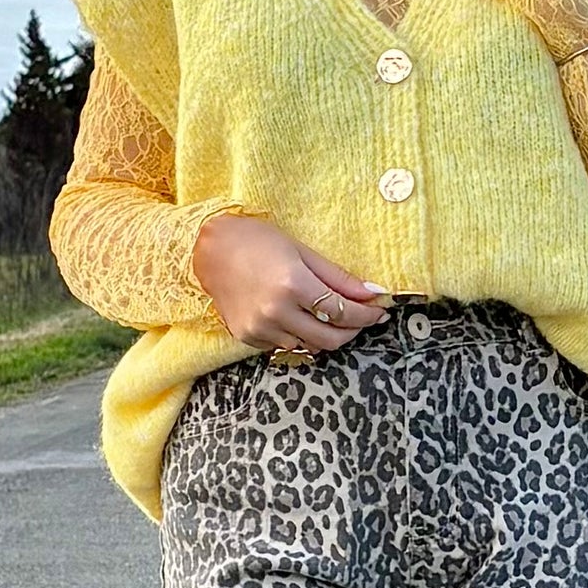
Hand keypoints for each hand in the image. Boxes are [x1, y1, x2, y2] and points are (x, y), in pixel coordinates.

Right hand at [192, 214, 392, 352]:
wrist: (209, 250)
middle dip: (352, 331)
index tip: (379, 311)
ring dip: (326, 334)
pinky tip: (296, 316)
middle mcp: (276, 311)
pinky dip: (299, 334)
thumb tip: (374, 293)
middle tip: (362, 319)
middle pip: (330, 338)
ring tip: (329, 316)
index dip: (366, 314)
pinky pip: (286, 345)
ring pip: (309, 345)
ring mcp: (260, 328)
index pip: (342, 311)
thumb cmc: (257, 242)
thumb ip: (338, 278)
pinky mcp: (248, 337)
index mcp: (293, 284)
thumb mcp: (302, 252)